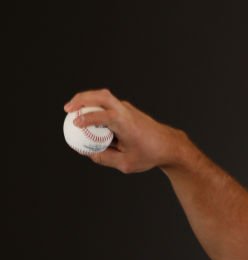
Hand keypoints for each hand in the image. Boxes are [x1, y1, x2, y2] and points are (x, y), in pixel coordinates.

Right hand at [63, 89, 185, 172]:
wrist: (169, 145)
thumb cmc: (149, 155)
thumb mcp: (125, 163)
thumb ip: (104, 158)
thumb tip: (87, 151)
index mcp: (126, 123)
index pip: (103, 115)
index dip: (87, 118)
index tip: (75, 123)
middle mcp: (126, 111)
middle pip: (101, 96)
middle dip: (82, 99)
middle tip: (67, 109)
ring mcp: (127, 108)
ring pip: (104, 96)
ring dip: (86, 99)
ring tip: (71, 109)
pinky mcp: (126, 109)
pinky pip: (107, 103)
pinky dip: (95, 105)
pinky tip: (86, 116)